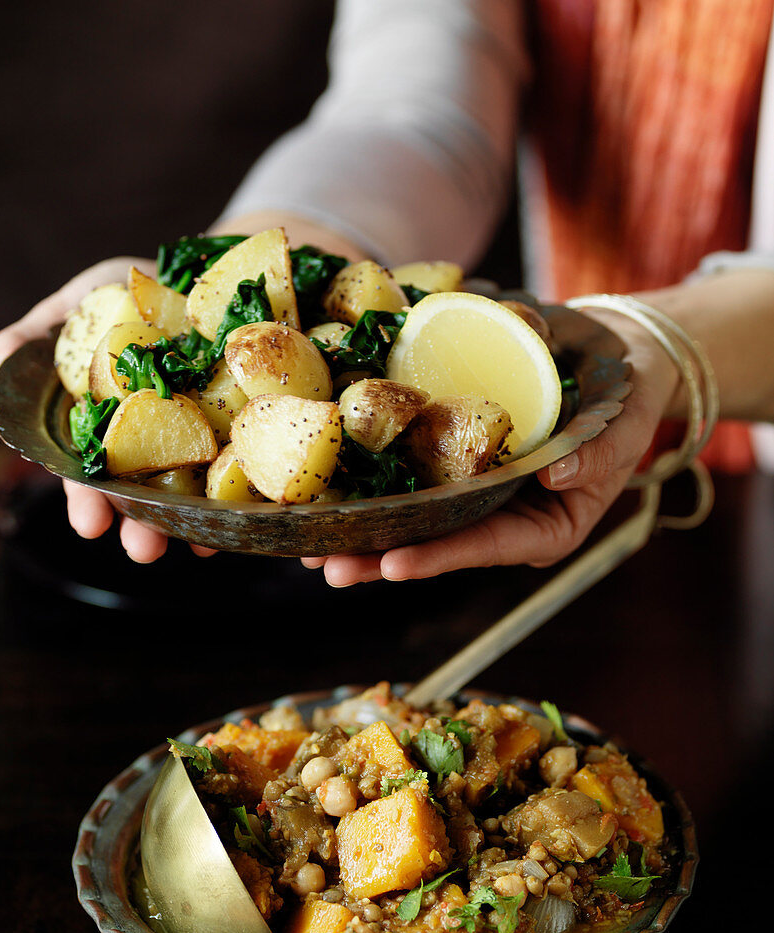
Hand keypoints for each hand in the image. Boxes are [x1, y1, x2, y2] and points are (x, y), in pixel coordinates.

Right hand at [0, 256, 216, 562]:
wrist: (206, 272)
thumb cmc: (129, 292)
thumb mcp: (82, 304)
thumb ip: (40, 334)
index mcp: (101, 428)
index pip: (87, 474)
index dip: (85, 499)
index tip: (90, 524)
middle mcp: (146, 446)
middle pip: (140, 495)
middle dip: (139, 527)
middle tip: (143, 551)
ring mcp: (195, 442)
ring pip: (189, 493)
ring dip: (191, 524)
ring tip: (197, 546)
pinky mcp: (238, 432)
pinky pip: (239, 469)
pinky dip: (239, 495)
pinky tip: (241, 517)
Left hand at [301, 312, 680, 585]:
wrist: (616, 361)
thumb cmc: (628, 404)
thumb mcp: (623, 431)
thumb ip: (597, 457)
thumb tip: (555, 475)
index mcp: (542, 528)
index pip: (485, 547)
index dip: (439, 557)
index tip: (391, 565)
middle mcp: (501, 514)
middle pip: (436, 542)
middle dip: (379, 555)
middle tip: (325, 566)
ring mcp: (475, 486)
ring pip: (414, 515)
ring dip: (361, 527)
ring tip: (309, 544)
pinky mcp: (456, 453)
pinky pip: (412, 469)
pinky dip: (372, 477)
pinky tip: (327, 486)